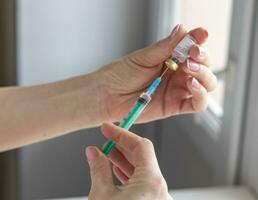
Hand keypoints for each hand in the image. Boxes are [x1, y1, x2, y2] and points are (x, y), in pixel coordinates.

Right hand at [85, 123, 172, 199]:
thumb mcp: (102, 195)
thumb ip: (99, 169)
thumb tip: (93, 152)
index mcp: (152, 182)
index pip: (140, 145)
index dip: (121, 134)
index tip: (108, 128)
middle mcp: (160, 190)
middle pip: (143, 156)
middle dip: (122, 146)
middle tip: (106, 139)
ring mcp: (157, 198)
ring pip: (143, 170)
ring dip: (124, 160)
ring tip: (107, 153)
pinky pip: (143, 183)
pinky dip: (129, 174)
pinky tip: (116, 170)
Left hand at [96, 24, 216, 122]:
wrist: (107, 95)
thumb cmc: (120, 74)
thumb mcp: (143, 57)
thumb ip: (165, 47)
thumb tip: (182, 30)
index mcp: (170, 59)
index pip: (193, 50)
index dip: (199, 42)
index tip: (201, 35)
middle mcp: (177, 74)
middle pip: (204, 66)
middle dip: (203, 58)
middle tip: (193, 53)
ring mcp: (178, 90)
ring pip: (206, 84)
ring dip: (204, 74)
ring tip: (190, 67)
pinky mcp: (175, 106)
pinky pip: (198, 103)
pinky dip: (201, 94)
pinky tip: (192, 84)